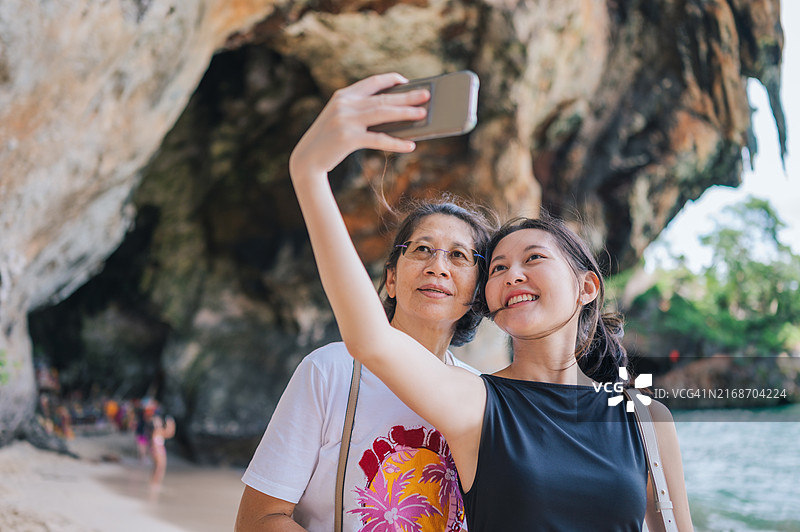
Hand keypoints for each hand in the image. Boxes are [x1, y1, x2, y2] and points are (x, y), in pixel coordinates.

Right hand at [289, 73, 429, 179]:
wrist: (306, 160)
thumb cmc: (328, 141)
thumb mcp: (341, 120)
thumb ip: (362, 114)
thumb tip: (396, 117)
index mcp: (343, 96)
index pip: (372, 82)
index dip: (391, 80)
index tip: (406, 81)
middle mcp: (344, 104)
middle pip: (383, 98)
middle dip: (407, 96)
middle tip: (426, 95)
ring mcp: (345, 120)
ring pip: (383, 114)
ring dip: (406, 113)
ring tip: (423, 114)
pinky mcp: (348, 138)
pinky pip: (378, 139)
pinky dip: (396, 142)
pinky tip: (410, 145)